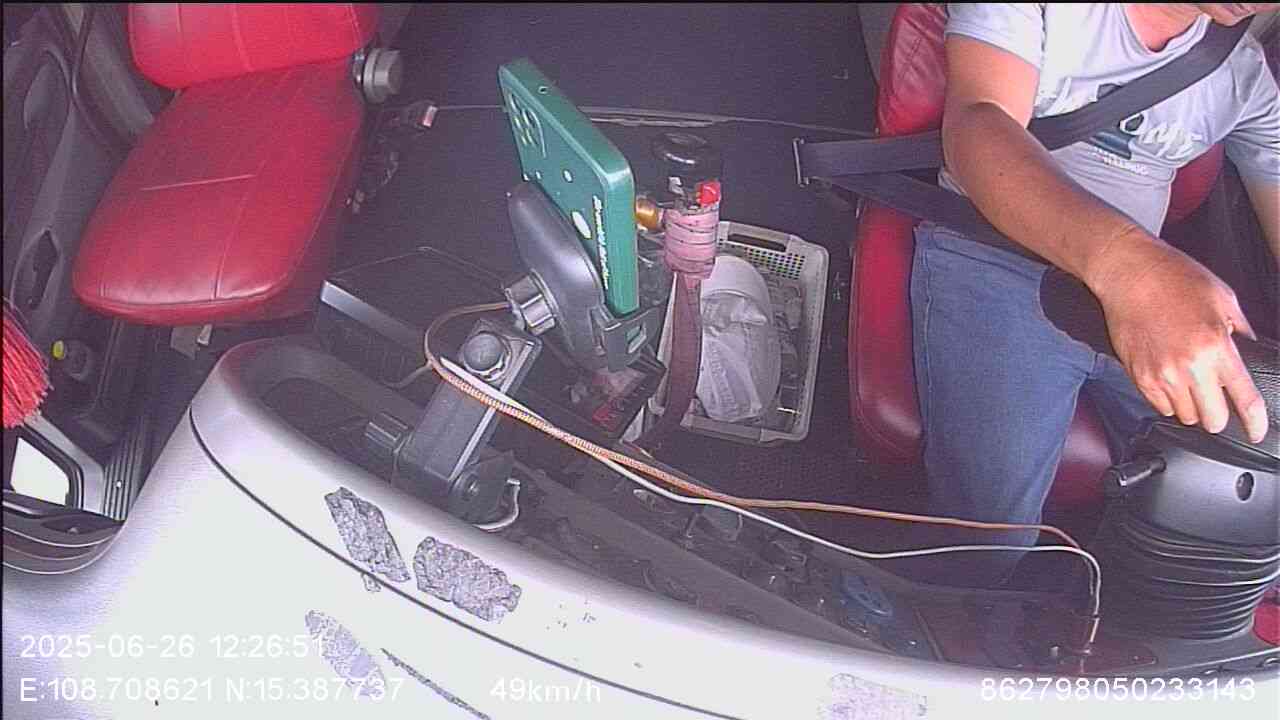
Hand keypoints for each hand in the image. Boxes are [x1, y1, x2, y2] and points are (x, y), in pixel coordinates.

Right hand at [1090, 239, 1268, 442]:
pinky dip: (1168, 401)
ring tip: (1190, 386)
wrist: (1130, 273)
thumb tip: (1248, 354)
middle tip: (1217, 402)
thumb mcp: (1224, 298)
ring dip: (1192, 407)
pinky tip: (1171, 381)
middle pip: (1212, 419)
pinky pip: (1159, 406)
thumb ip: (1241, 331)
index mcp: (1217, 346)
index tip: (1256, 431)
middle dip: (1218, 415)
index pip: (1245, 399)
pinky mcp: (1138, 375)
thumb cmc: (1175, 278)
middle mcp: (1189, 366)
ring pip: (1184, 416)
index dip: (1255, 423)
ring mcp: (1160, 373)